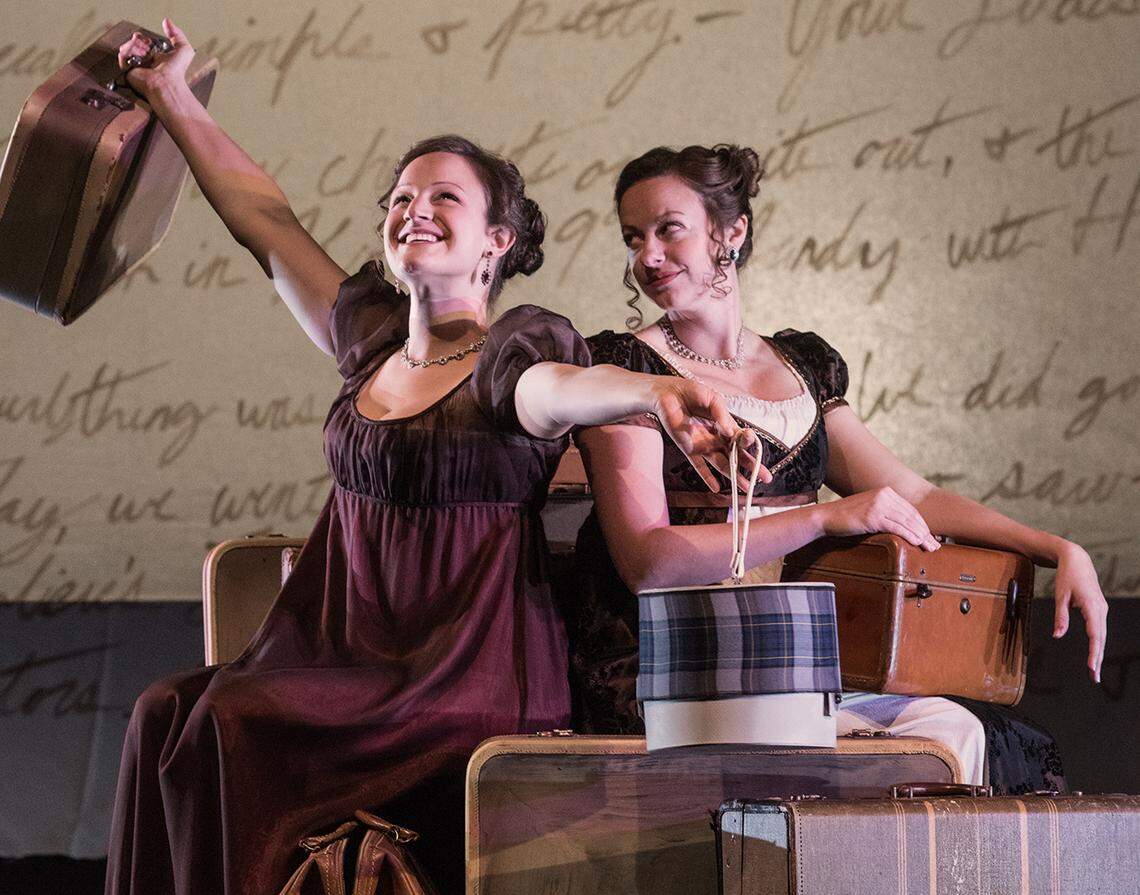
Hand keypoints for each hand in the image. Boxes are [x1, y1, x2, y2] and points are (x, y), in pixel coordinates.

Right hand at [117, 18, 193, 103]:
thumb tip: (167, 22)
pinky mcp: (128, 71)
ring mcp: (136, 67)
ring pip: (127, 48)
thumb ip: (177, 34)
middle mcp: (145, 63)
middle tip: (145, 43)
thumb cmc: (176, 72)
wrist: (166, 83)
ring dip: (135, 45)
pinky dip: (128, 51)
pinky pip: (122, 56)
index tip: (144, 36)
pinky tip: (137, 52)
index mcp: (156, 58)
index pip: (144, 44)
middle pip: (134, 44)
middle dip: (139, 40)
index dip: (142, 38)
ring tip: (143, 49)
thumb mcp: (184, 49)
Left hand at [650, 379, 771, 491]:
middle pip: (737, 456)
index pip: (742, 438)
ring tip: (746, 487)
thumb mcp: (712, 399)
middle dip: (752, 466)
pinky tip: (716, 488)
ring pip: (722, 464)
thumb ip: (721, 415)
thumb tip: (731, 432)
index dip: (749, 442)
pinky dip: (707, 477)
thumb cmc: (692, 393)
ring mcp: (704, 445)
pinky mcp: (689, 449)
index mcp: (725, 425)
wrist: (668, 393)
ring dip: (734, 476)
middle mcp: (717, 438)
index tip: (750, 440)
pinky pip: (699, 466)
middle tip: (765, 478)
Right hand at [819, 486, 939, 550]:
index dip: (922, 524)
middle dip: (925, 532)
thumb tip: (904, 525)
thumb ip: (885, 511)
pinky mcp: (873, 516)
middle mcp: (884, 495)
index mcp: (885, 492)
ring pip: (907, 521)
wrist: (826, 517)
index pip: (910, 509)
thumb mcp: (869, 508)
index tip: (930, 536)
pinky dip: (909, 535)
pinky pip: (897, 527)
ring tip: (930, 547)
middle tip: (935, 544)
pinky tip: (917, 542)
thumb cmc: (846, 517)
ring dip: (921, 536)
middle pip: (911, 515)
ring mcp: (878, 504)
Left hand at [1052, 541, 1107, 682]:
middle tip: (1094, 677)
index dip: (1093, 652)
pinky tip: (1094, 653)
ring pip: (1102, 635)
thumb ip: (1060, 617)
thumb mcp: (1060, 596)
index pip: (1095, 635)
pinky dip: (1098, 642)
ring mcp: (1102, 609)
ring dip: (1098, 652)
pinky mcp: (1099, 609)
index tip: (1090, 667)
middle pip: (1101, 638)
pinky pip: (1100, 629)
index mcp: (1092, 607)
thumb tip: (1057, 636)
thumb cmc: (1067, 577)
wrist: (1077, 560)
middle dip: (1097, 658)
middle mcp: (1101, 610)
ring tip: (1094, 670)